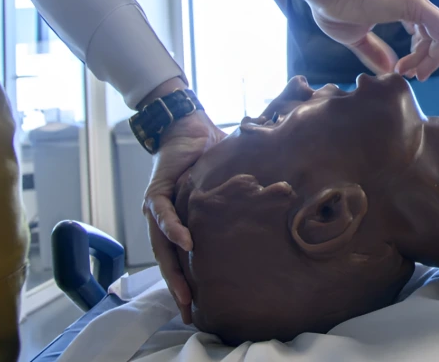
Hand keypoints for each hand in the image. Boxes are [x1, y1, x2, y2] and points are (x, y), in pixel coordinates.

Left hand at [143, 109, 223, 323]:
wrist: (188, 127)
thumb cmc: (208, 156)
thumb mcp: (226, 187)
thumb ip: (240, 200)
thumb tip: (282, 201)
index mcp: (181, 222)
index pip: (183, 258)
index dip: (190, 282)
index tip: (200, 306)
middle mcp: (165, 221)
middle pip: (169, 261)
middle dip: (180, 287)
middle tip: (191, 311)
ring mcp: (157, 208)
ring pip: (161, 246)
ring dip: (173, 269)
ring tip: (186, 291)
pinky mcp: (156, 193)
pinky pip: (162, 215)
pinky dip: (173, 229)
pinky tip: (185, 242)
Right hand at [295, 0, 438, 80]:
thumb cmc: (335, 8)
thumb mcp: (356, 37)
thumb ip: (375, 52)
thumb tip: (389, 68)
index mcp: (401, 7)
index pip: (423, 35)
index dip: (419, 57)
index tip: (403, 72)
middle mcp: (414, 2)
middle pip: (434, 38)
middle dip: (426, 61)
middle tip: (414, 78)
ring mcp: (416, 1)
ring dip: (431, 59)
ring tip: (414, 74)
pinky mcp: (414, 4)